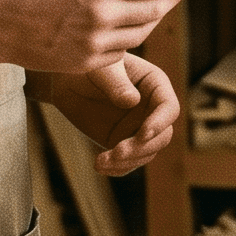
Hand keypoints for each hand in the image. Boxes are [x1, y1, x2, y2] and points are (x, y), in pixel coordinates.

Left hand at [37, 54, 179, 174]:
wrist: (67, 81)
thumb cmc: (89, 67)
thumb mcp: (102, 70)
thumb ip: (116, 83)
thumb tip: (132, 101)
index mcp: (155, 86)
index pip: (169, 108)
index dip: (160, 123)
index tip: (142, 134)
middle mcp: (152, 110)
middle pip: (162, 136)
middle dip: (141, 148)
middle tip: (117, 152)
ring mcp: (139, 128)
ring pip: (146, 153)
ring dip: (127, 161)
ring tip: (101, 161)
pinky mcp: (123, 142)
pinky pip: (128, 162)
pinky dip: (117, 168)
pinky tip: (100, 166)